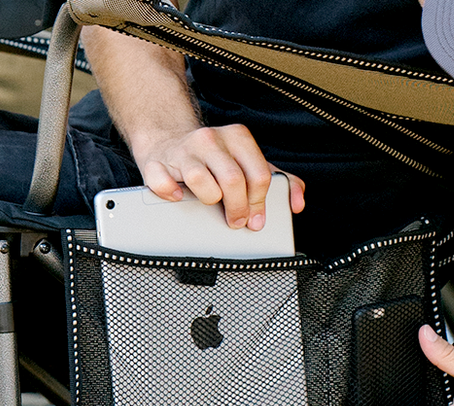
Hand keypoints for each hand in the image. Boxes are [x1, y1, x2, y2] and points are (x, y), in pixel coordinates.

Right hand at [132, 124, 304, 229]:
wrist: (169, 140)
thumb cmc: (215, 158)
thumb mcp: (249, 162)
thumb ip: (280, 180)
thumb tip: (297, 203)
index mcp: (237, 137)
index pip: (258, 174)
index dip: (260, 202)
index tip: (256, 218)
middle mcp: (210, 139)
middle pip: (233, 181)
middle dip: (238, 209)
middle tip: (237, 221)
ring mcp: (182, 150)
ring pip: (201, 181)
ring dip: (209, 200)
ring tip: (210, 203)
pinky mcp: (156, 162)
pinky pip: (161, 182)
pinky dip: (169, 193)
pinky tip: (176, 196)